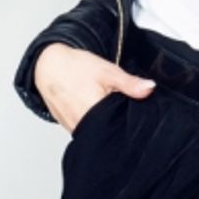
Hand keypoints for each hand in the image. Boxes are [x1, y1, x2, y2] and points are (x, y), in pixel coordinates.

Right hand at [33, 42, 155, 133]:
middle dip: (116, 122)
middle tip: (117, 106)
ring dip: (103, 124)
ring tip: (104, 107)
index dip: (128, 120)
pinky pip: (85, 131)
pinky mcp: (69, 128)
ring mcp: (74, 128)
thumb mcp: (107, 71)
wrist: (48, 66)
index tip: (132, 113)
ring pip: (96, 133)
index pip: (120, 126)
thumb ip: (129, 83)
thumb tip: (150, 88)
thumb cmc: (75, 67)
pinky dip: (92, 123)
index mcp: (94, 111)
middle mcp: (82, 124)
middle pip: (108, 131)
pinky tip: (94, 111)